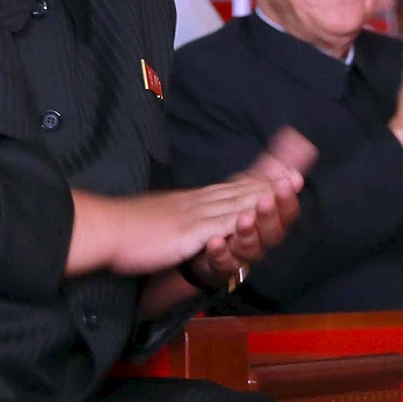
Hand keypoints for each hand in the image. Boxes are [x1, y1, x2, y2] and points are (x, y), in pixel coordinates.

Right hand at [78, 177, 298, 277]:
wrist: (103, 227)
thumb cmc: (123, 227)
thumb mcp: (156, 216)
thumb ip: (174, 217)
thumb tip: (180, 219)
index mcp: (190, 201)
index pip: (230, 187)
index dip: (258, 179)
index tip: (282, 171)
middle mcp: (197, 203)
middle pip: (240, 189)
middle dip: (271, 180)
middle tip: (299, 169)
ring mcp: (195, 215)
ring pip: (237, 201)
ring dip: (265, 193)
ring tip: (291, 183)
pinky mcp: (190, 232)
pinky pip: (222, 224)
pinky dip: (244, 216)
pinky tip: (260, 211)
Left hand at [190, 127, 315, 281]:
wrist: (201, 249)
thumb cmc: (232, 218)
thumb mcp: (249, 189)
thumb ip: (271, 170)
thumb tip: (297, 142)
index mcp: (270, 223)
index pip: (286, 212)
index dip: (288, 198)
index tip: (291, 181)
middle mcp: (260, 241)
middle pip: (273, 233)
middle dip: (270, 215)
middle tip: (266, 200)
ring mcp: (240, 256)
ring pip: (250, 249)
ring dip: (248, 233)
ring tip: (244, 219)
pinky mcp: (219, 266)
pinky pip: (222, 263)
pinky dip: (220, 252)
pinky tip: (215, 241)